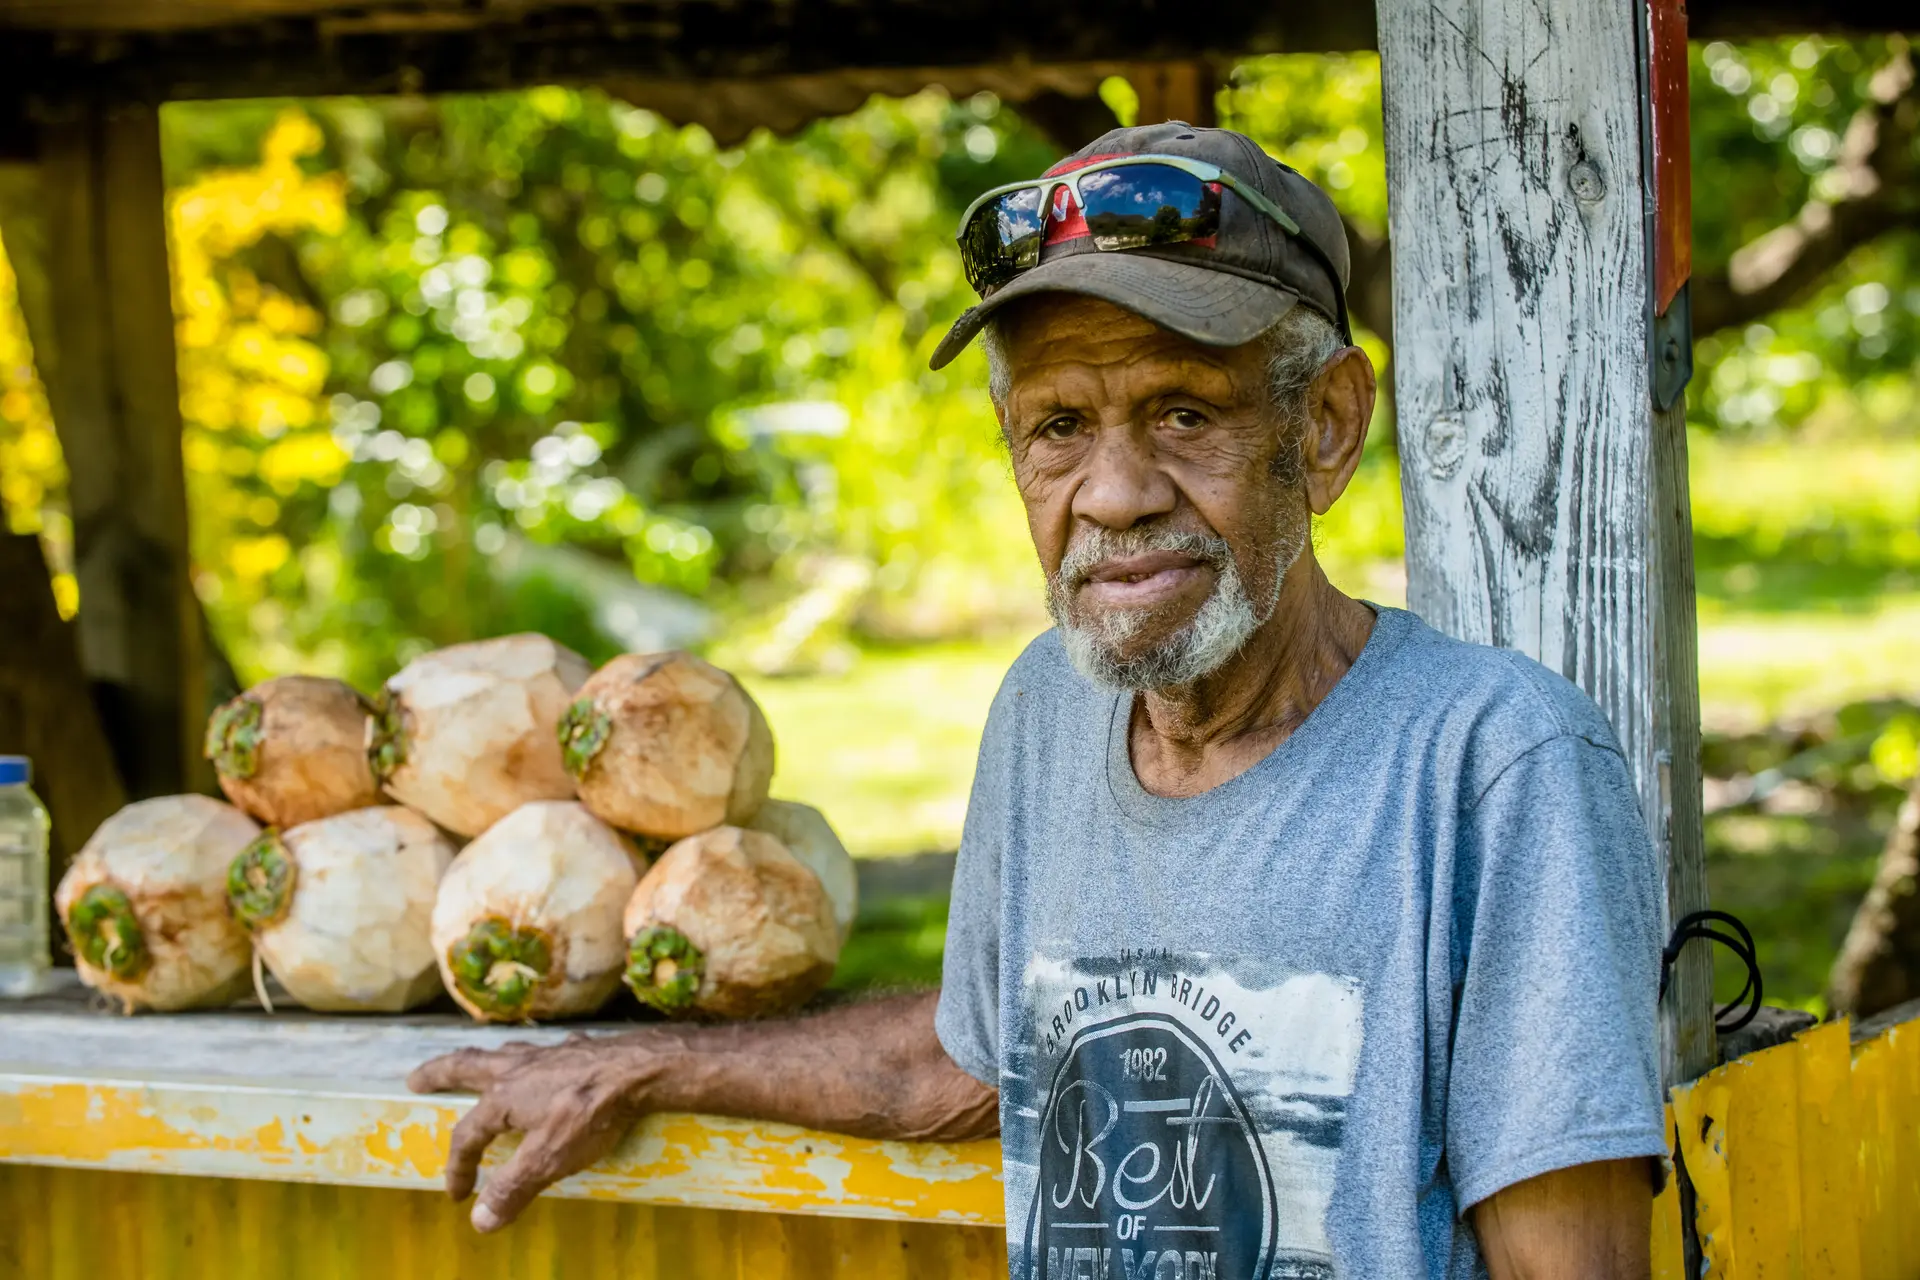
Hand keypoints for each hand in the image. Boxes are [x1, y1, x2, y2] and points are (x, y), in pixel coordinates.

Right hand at [408, 1033, 656, 1230]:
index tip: (458, 1195)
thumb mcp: (548, 1160)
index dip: (457, 1168)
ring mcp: (548, 1054)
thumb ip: (512, 1188)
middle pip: (466, 1066)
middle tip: (416, 1079)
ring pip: (503, 1052)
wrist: (641, 1069)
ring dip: (482, 1061)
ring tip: (475, 1066)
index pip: (467, 1136)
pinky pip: (543, 1052)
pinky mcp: (577, 1049)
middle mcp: (519, 1068)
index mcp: (504, 1096)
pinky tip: (545, 1063)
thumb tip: (478, 1221)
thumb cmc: (592, 1114)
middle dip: (438, 1074)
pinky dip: (531, 1059)